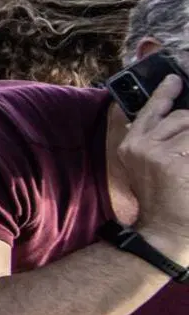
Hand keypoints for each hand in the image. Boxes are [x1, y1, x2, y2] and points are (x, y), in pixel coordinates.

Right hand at [118, 74, 188, 253]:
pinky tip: (188, 169)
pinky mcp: (176, 163)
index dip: (165, 92)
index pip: (152, 109)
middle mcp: (140, 145)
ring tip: (185, 160)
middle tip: (185, 147)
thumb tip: (178, 116)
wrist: (165, 234)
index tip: (176, 79)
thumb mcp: (149, 167)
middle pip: (182, 117)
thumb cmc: (163, 201)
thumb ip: (156, 140)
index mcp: (131, 145)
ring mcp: (158, 154)